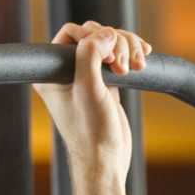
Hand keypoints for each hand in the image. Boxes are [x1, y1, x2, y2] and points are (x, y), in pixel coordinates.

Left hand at [35, 21, 146, 187]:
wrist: (106, 160)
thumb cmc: (91, 133)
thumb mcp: (88, 89)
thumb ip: (90, 55)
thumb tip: (104, 33)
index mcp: (52, 73)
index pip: (69, 34)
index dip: (91, 35)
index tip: (107, 54)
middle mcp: (67, 72)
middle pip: (93, 35)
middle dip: (114, 43)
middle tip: (122, 65)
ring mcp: (87, 76)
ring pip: (109, 44)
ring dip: (127, 48)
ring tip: (137, 66)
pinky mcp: (105, 83)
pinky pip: (119, 57)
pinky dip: (132, 54)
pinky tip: (142, 59)